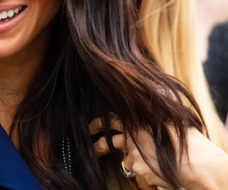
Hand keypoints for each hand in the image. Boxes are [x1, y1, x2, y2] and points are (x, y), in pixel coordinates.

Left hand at [90, 117, 227, 189]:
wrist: (201, 165)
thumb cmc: (191, 144)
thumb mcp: (170, 125)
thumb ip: (153, 122)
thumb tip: (144, 118)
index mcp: (140, 122)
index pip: (111, 119)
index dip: (98, 123)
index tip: (90, 127)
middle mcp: (134, 136)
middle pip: (107, 142)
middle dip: (97, 146)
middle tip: (92, 148)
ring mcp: (134, 153)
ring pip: (127, 160)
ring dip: (136, 163)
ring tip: (155, 163)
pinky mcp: (138, 169)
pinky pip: (137, 172)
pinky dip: (145, 173)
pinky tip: (159, 171)